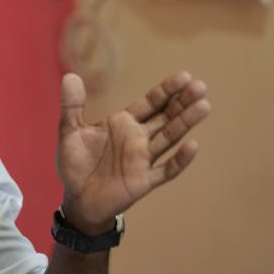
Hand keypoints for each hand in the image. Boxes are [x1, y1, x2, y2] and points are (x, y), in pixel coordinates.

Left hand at [56, 72, 209, 234]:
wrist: (77, 198)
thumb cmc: (75, 164)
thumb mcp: (69, 131)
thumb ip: (72, 106)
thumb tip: (70, 75)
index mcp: (123, 124)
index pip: (150, 103)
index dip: (166, 90)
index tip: (184, 76)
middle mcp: (137, 138)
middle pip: (165, 116)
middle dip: (182, 102)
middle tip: (200, 86)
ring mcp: (143, 159)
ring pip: (169, 137)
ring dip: (185, 123)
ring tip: (204, 106)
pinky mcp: (144, 181)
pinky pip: (166, 170)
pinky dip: (179, 160)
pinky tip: (193, 146)